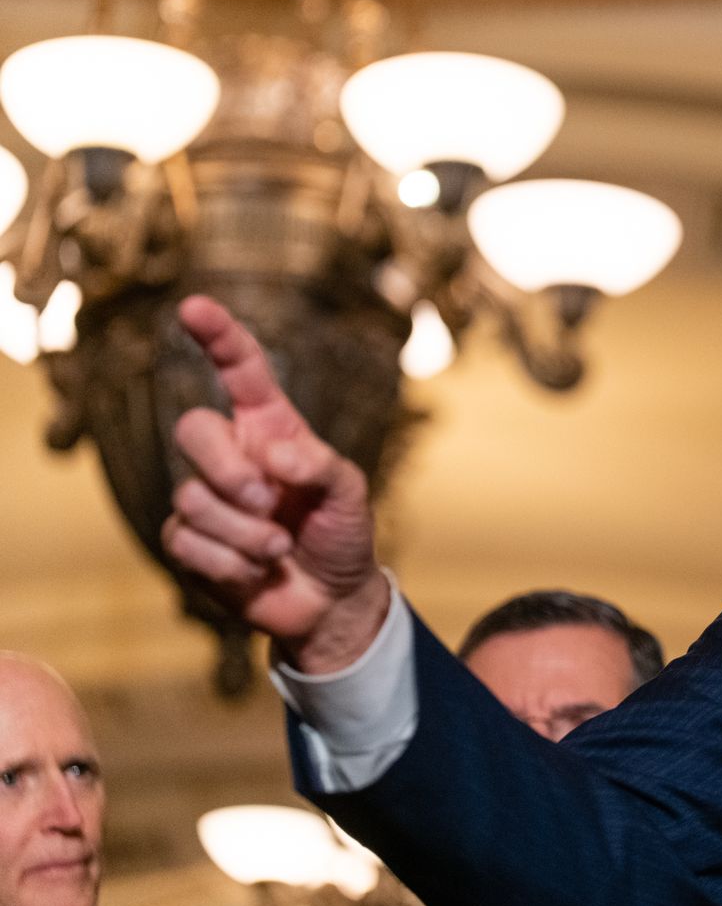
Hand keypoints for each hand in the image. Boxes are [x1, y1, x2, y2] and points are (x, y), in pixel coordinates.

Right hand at [162, 295, 389, 672]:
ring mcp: (204, 497)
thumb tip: (274, 454)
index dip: (219, 336)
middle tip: (269, 503)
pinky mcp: (188, 541)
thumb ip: (321, 466)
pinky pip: (186, 542)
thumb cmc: (341, 532)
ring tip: (280, 548)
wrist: (330, 598)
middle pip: (192, 429)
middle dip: (228, 470)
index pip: (240, 371)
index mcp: (270, 429)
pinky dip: (230, 564)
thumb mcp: (350, 493)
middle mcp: (232, 455)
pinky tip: (256, 571)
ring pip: (193, 498)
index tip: (194, 307)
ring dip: (246, 534)